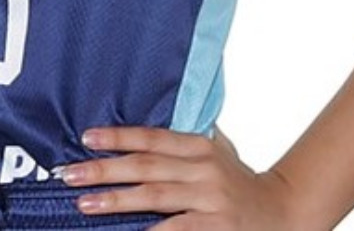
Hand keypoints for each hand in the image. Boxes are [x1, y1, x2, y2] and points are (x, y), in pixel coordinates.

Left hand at [60, 125, 298, 229]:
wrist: (284, 211)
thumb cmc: (240, 181)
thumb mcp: (217, 152)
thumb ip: (183, 142)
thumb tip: (140, 133)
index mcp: (199, 146)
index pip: (151, 138)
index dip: (118, 137)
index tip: (86, 138)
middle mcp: (203, 168)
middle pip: (145, 166)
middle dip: (104, 170)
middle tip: (70, 174)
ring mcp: (210, 199)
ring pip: (155, 197)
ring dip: (116, 200)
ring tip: (85, 203)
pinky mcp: (216, 227)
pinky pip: (177, 229)